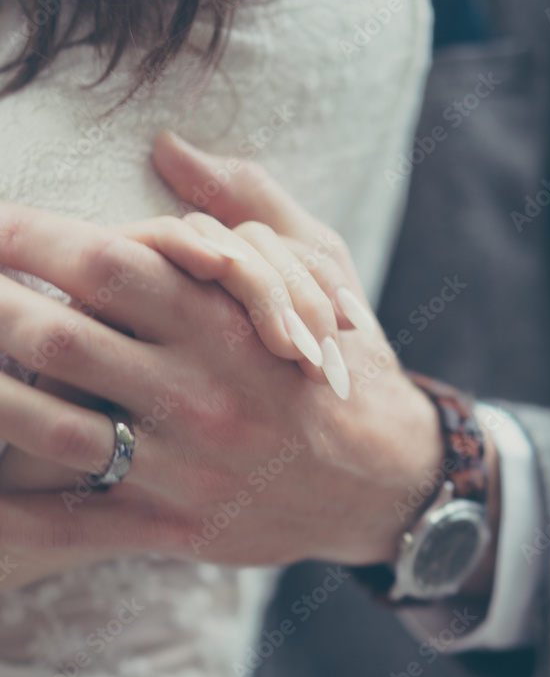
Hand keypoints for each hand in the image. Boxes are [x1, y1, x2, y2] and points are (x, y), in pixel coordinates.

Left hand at [0, 195, 370, 496]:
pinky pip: (75, 520)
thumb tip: (168, 149)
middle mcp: (198, 394)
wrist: (386, 483)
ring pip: (50, 428)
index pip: (104, 264)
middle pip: (58, 338)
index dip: (26, 235)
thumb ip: (249, 204)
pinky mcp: (177, 528)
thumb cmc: (343, 370)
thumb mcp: (323, 270)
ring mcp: (184, 469)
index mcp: (228, 323)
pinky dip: (10, 509)